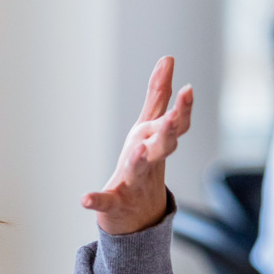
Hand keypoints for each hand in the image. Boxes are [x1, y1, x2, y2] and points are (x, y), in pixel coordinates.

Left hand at [83, 56, 193, 234]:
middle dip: (169, 132)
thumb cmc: (144, 162)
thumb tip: (168, 58)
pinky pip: (106, 201)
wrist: (139, 216)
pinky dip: (96, 200)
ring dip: (139, 160)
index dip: (183, 108)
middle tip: (175, 118)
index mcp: (156, 142)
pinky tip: (85, 199)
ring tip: (137, 149)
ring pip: (138, 169)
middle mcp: (149, 161)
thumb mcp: (150, 127)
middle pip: (163, 146)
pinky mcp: (114, 202)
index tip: (188, 89)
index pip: (175, 124)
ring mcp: (133, 182)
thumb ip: (159, 95)